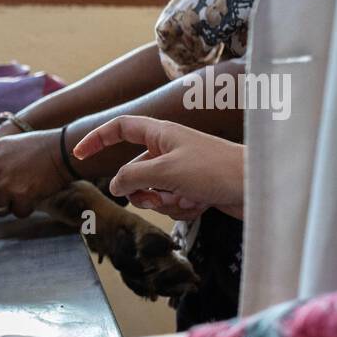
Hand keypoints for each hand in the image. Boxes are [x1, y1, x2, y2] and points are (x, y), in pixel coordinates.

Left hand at [0, 129, 68, 216]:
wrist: (62, 150)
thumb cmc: (36, 148)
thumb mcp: (5, 147)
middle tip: (6, 194)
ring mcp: (4, 184)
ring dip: (10, 204)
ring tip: (23, 188)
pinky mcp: (20, 195)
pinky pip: (17, 212)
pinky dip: (26, 207)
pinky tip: (34, 193)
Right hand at [73, 116, 244, 219]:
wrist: (257, 187)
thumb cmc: (214, 170)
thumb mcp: (164, 172)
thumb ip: (132, 178)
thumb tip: (114, 186)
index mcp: (160, 134)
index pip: (120, 128)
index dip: (98, 139)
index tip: (79, 154)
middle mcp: (169, 150)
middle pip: (134, 171)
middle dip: (140, 190)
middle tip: (153, 197)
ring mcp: (182, 171)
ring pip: (152, 191)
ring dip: (162, 202)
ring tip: (184, 199)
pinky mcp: (194, 189)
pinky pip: (171, 202)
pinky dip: (180, 208)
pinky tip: (199, 205)